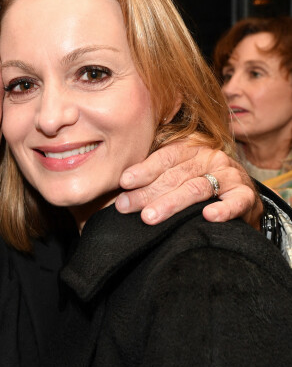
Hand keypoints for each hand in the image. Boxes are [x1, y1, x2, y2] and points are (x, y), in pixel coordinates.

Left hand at [115, 141, 261, 227]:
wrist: (242, 196)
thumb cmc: (199, 184)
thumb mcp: (179, 173)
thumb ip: (155, 177)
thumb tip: (120, 190)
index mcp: (191, 149)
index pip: (164, 157)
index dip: (143, 169)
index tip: (124, 182)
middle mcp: (210, 158)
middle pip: (175, 175)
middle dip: (147, 192)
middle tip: (126, 206)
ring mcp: (229, 175)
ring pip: (196, 188)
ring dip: (171, 203)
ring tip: (150, 216)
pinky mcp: (246, 195)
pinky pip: (236, 201)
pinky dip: (223, 209)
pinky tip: (208, 216)